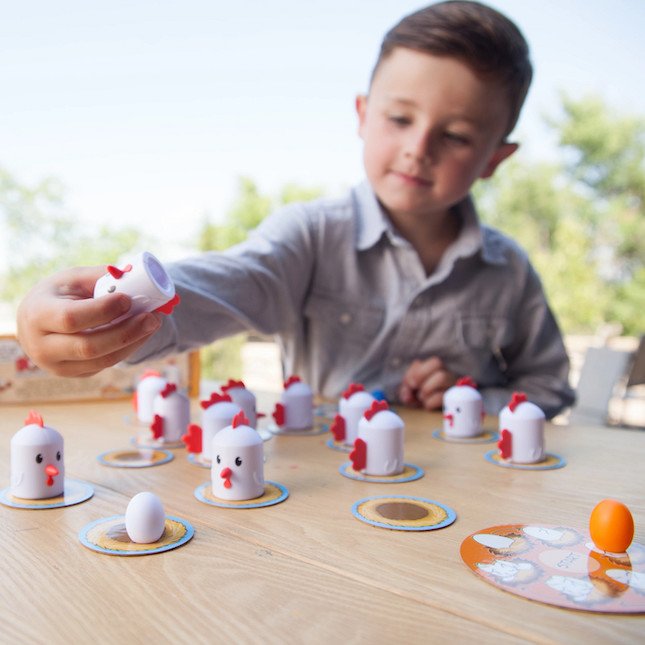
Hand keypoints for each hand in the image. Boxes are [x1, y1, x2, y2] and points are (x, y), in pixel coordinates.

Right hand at [16, 265, 161, 377]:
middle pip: (90, 346)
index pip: (71, 318)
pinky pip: (107, 364)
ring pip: (103, 360)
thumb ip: (101, 278)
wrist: (37, 322)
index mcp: (37, 315)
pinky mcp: (76, 374)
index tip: (127, 299)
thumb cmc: (58, 294)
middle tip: (152, 317)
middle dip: (127, 331)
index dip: (103, 310)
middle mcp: (42, 347)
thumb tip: (136, 276)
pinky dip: (129, 348)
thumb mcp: (73, 279)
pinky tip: (142, 333)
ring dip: (134, 342)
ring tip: (153, 323)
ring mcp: (58, 366)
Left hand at [398, 357, 457, 410]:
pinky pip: (443, 396)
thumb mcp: (413, 393)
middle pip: (436, 362)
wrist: (451, 412)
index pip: (419, 363)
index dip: (410, 374)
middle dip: (420, 375)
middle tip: (414, 388)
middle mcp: (446, 373)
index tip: (407, 387)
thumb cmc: (426, 400)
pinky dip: (430, 402)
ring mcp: (453, 384)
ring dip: (426, 389)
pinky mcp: (456, 398)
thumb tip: (406, 396)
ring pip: (442, 377)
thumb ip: (406, 390)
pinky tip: (428, 406)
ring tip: (422, 398)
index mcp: (433, 369)